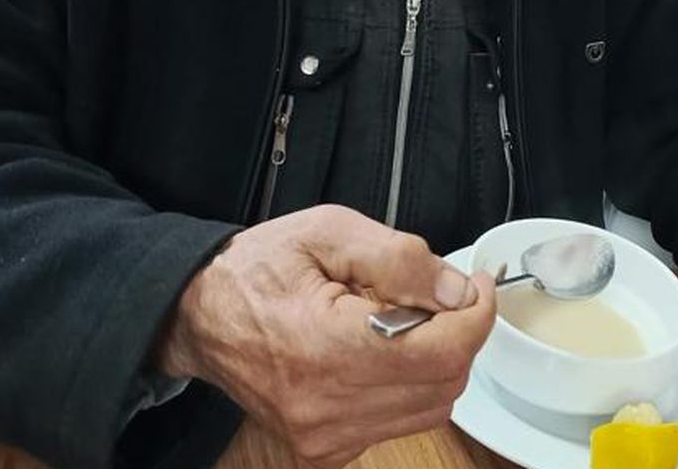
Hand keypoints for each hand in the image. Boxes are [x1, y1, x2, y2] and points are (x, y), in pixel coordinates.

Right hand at [152, 204, 496, 467]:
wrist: (200, 314)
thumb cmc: (257, 268)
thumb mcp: (327, 231)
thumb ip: (398, 258)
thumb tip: (455, 290)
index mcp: (326, 347)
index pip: (440, 352)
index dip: (476, 315)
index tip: (477, 285)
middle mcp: (326, 407)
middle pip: (443, 383)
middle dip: (456, 332)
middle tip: (437, 291)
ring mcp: (325, 437)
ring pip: (428, 407)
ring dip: (434, 358)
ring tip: (399, 316)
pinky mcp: (325, 450)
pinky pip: (399, 421)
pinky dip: (408, 383)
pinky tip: (379, 348)